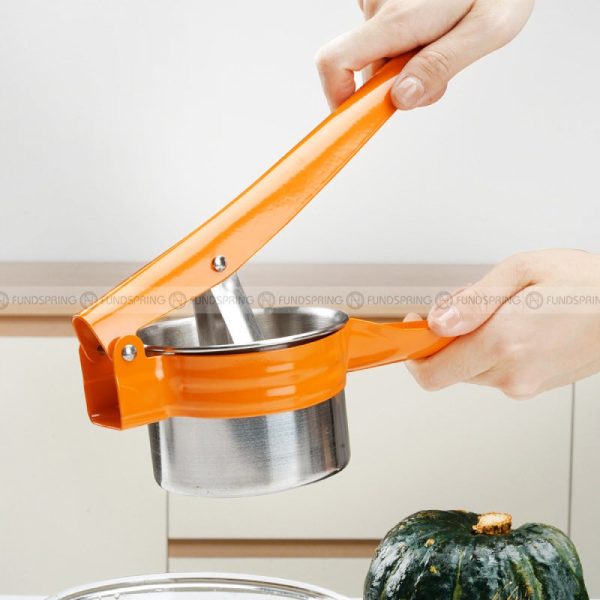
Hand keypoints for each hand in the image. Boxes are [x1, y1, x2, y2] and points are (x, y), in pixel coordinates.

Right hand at [316, 0, 533, 109]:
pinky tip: (436, 26)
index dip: (337, 97)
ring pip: (378, 51)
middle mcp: (381, 4)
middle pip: (365, 67)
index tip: (360, 117)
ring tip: (446, 40)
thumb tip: (401, 99)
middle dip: (394, 84)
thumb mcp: (488, 28)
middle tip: (440, 77)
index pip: (335, 63)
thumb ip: (441, 64)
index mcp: (398, 18)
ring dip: (405, 61)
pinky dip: (405, 40)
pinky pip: (385, 30)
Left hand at [406, 250, 599, 398]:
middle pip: (449, 370)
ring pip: (471, 370)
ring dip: (469, 344)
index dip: (413, 353)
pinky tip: (513, 325)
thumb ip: (472, 301)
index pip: (432, 372)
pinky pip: (495, 372)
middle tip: (460, 308)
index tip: (413, 329)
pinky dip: (490, 351)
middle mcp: (511, 373)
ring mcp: (525, 385)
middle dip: (444, 340)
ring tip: (497, 312)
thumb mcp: (521, 271)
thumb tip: (437, 323)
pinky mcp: (535, 387)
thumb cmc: (586, 285)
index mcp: (503, 343)